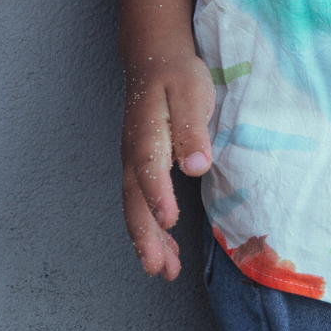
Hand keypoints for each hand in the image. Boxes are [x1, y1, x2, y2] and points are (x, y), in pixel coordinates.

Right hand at [120, 44, 215, 278]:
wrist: (153, 59)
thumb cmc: (176, 74)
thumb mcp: (191, 92)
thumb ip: (192, 128)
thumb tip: (197, 165)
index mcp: (146, 133)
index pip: (149, 169)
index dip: (158, 196)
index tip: (169, 221)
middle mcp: (133, 153)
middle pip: (134, 199)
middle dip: (145, 236)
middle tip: (158, 269)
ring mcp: (134, 162)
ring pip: (135, 207)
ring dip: (147, 241)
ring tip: (164, 272)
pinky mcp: (142, 167)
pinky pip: (142, 202)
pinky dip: (151, 229)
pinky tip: (166, 249)